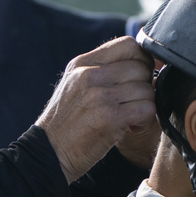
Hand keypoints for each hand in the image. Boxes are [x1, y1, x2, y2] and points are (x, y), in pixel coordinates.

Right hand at [36, 37, 156, 182]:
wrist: (48, 152)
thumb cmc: (65, 122)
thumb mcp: (74, 85)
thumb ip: (101, 69)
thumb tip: (140, 60)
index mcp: (82, 64)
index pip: (128, 44)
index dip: (143, 58)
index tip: (143, 74)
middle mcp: (90, 75)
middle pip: (140, 67)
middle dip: (144, 86)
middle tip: (133, 102)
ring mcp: (100, 96)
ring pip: (146, 89)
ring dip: (145, 105)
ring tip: (131, 117)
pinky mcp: (110, 118)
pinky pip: (147, 109)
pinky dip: (145, 120)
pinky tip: (132, 127)